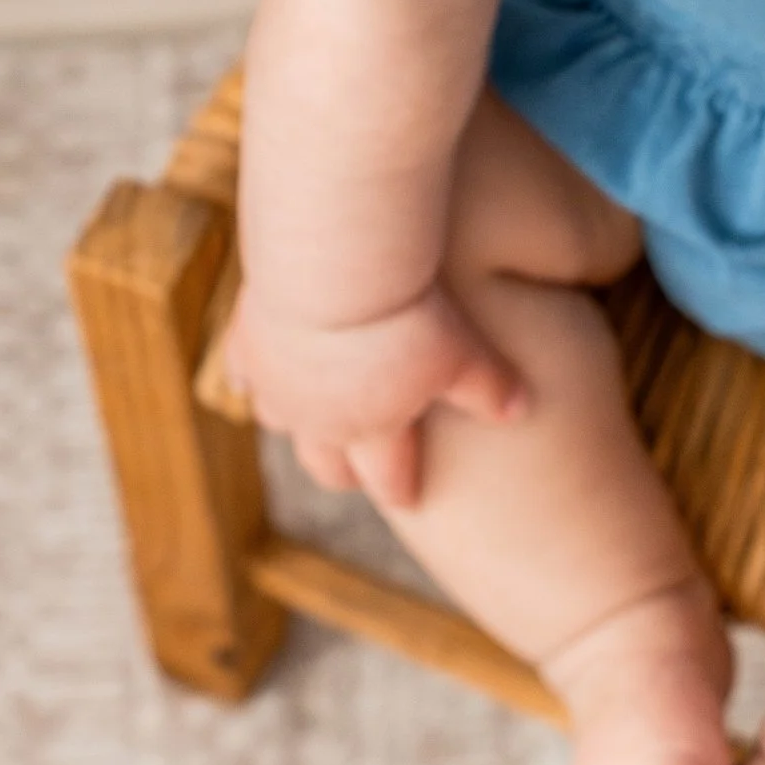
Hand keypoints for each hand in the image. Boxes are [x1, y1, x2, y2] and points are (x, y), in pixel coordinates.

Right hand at [223, 272, 524, 510]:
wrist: (335, 266)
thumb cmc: (408, 312)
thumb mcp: (463, 350)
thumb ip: (490, 387)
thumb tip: (521, 409)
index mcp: (373, 431)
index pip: (387, 477)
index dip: (401, 487)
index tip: (410, 498)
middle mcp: (317, 420)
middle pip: (326, 463)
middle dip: (342, 470)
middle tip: (353, 476)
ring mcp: (277, 384)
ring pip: (278, 421)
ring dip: (294, 423)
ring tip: (306, 418)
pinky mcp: (248, 339)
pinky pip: (242, 369)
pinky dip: (251, 374)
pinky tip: (254, 369)